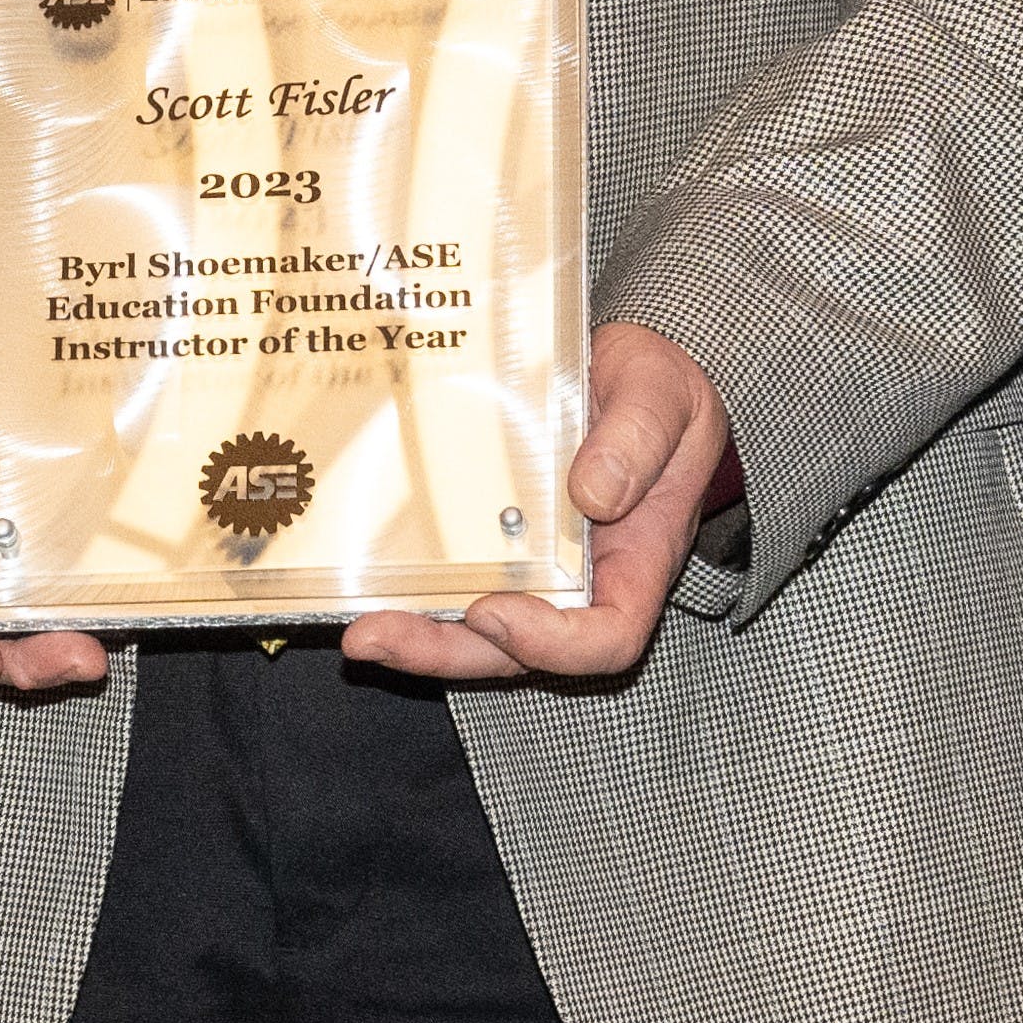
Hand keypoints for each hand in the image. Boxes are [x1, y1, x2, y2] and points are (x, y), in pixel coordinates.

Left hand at [339, 321, 727, 683]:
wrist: (630, 369)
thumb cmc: (660, 389)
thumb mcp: (664, 395)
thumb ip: (639, 437)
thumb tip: (591, 491)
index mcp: (637, 559)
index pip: (609, 636)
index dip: (552, 643)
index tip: (492, 608)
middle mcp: (582, 580)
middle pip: (519, 652)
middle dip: (448, 652)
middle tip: (377, 637)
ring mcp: (535, 568)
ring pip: (477, 633)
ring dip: (418, 638)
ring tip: (359, 632)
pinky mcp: (494, 542)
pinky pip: (457, 585)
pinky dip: (412, 594)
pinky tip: (363, 584)